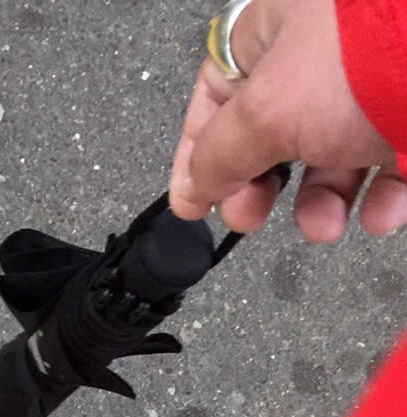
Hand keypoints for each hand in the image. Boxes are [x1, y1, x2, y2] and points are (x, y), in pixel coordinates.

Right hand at [169, 0, 406, 240]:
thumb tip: (192, 188)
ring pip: (335, 156)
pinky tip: (382, 214)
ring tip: (324, 225)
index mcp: (275, 29)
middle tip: (253, 217)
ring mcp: (376, 82)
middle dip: (263, 187)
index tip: (194, 202)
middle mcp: (325, 53)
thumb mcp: (267, 112)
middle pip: (274, 133)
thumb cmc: (369, 55)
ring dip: (322, 204)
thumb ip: (219, 156)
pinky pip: (392, 164)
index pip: (217, 92)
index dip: (199, 151)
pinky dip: (383, 199)